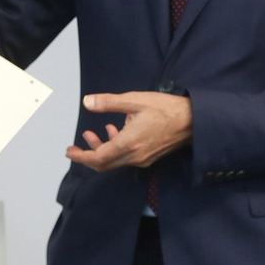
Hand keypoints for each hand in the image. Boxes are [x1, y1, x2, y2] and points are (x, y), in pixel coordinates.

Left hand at [65, 91, 191, 171]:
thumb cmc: (167, 109)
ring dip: (101, 149)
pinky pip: (126, 157)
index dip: (81, 156)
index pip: (98, 158)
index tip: (70, 151)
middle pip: (104, 164)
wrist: (194, 121)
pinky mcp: (149, 156)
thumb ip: (109, 102)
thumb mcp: (135, 100)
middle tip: (75, 148)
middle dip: (88, 155)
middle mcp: (135, 156)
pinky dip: (115, 147)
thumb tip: (87, 102)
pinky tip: (115, 130)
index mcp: (129, 144)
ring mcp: (143, 158)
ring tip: (93, 134)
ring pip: (115, 161)